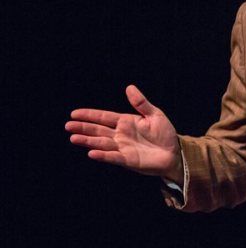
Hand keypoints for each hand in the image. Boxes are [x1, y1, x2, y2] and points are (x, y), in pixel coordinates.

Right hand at [66, 85, 182, 181]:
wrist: (175, 153)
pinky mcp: (128, 160)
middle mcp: (121, 135)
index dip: (90, 115)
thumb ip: (141, 103)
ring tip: (74, 138)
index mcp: (126, 122)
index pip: (104, 117)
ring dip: (88, 141)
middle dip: (83, 128)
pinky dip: (103, 155)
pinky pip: (113, 157)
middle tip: (68, 125)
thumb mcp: (155, 115)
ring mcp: (123, 148)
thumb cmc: (165, 134)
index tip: (74, 113)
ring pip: (102, 143)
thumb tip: (129, 87)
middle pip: (98, 130)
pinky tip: (92, 153)